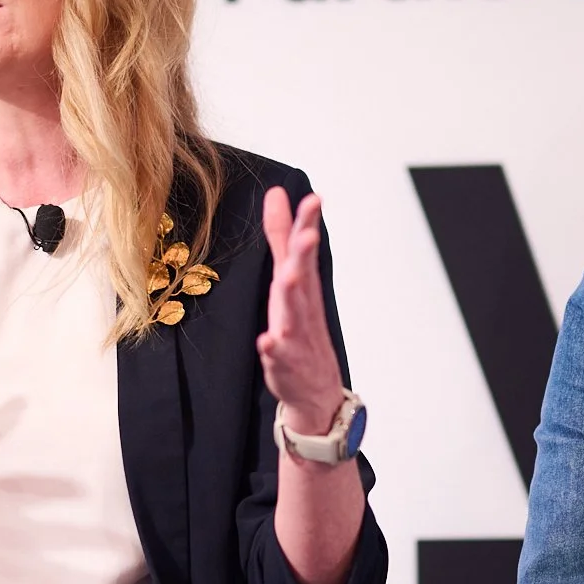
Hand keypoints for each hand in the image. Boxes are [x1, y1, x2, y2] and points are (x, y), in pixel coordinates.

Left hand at [255, 186, 342, 437]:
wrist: (315, 389)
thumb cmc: (302, 329)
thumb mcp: (292, 278)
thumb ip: (282, 237)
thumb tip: (276, 193)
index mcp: (303, 286)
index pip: (306, 252)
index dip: (308, 225)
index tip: (314, 200)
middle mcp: (302, 308)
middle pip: (303, 279)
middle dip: (304, 256)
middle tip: (308, 234)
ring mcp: (296, 336)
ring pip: (295, 315)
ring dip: (292, 297)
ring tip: (289, 277)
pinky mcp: (285, 364)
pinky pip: (279, 357)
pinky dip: (273, 349)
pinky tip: (267, 341)